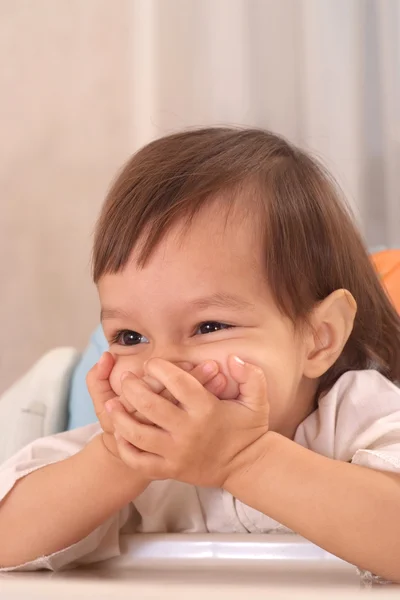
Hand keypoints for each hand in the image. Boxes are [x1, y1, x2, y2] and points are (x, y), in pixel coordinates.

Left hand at [106, 356, 268, 486]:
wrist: (246, 467)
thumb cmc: (248, 429)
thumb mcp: (257, 399)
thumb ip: (250, 375)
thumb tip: (232, 358)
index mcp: (206, 409)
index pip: (177, 381)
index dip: (159, 367)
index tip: (152, 363)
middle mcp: (188, 431)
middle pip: (150, 405)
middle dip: (133, 388)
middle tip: (126, 378)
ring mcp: (176, 453)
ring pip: (137, 434)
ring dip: (120, 417)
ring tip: (112, 404)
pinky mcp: (170, 470)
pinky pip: (139, 461)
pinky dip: (125, 448)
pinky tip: (120, 433)